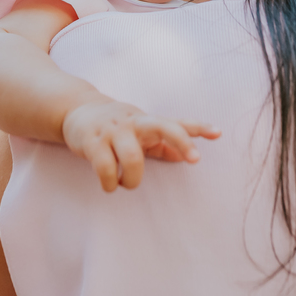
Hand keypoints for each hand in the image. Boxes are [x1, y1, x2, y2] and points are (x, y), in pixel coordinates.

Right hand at [61, 100, 220, 191]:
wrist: (77, 110)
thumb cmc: (117, 126)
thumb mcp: (141, 131)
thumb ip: (163, 144)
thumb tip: (185, 157)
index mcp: (148, 122)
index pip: (177, 123)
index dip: (198, 128)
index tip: (218, 133)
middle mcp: (134, 122)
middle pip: (163, 127)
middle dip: (182, 141)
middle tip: (194, 158)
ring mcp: (114, 131)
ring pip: (133, 158)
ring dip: (132, 180)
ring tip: (125, 183)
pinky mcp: (93, 142)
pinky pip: (106, 168)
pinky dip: (110, 183)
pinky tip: (109, 184)